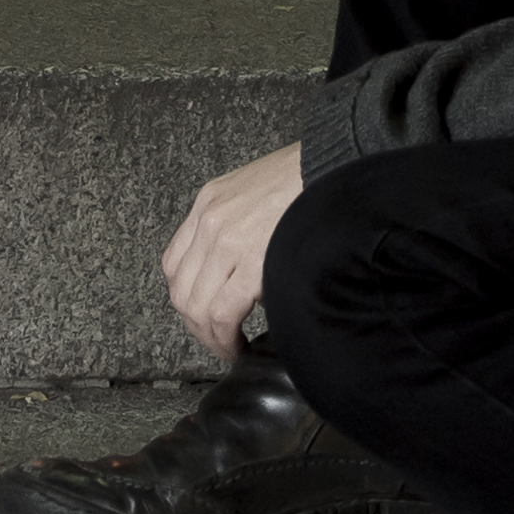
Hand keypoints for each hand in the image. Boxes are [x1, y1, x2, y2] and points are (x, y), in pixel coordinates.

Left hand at [162, 142, 308, 362]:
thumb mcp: (257, 190)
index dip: (186, 297)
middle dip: (196, 326)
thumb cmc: (310, 177)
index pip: (175, 262)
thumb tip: (244, 269)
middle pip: (181, 290)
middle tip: (216, 341)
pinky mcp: (252, 261)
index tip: (201, 314)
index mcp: (209, 202)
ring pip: (197, 306)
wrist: (338, 166)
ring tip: (229, 348)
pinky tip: (239, 346)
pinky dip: (225, 338)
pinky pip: (223, 312)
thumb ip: (240, 223)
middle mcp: (210, 220)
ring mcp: (226, 240)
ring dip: (210, 337)